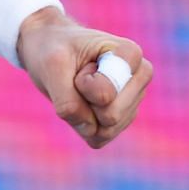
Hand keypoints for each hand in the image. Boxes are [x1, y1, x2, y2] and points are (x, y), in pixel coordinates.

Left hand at [15, 6, 151, 149]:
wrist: (49, 50)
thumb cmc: (54, 50)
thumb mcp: (53, 66)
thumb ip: (69, 102)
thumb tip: (91, 131)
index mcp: (131, 54)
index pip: (106, 93)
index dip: (82, 83)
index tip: (81, 63)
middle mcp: (139, 78)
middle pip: (112, 115)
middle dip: (83, 100)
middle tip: (77, 75)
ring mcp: (132, 101)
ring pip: (106, 129)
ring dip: (81, 111)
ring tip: (79, 85)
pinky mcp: (121, 121)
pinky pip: (98, 138)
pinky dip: (80, 123)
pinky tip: (81, 100)